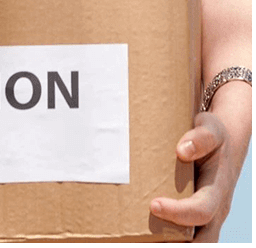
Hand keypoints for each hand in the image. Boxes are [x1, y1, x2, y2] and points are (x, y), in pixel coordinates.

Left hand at [150, 112, 235, 242]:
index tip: (154, 204)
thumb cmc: (212, 134)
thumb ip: (202, 137)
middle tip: (144, 233)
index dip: (179, 212)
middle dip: (175, 241)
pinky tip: (143, 231)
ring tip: (141, 235)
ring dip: (171, 240)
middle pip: (202, 240)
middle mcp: (215, 209)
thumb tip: (182, 150)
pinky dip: (168, 237)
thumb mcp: (211, 129)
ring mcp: (206, 216)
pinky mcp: (194, 216)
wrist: (223, 142)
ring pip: (194, 242)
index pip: (201, 211)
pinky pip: (185, 237)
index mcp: (218, 190)